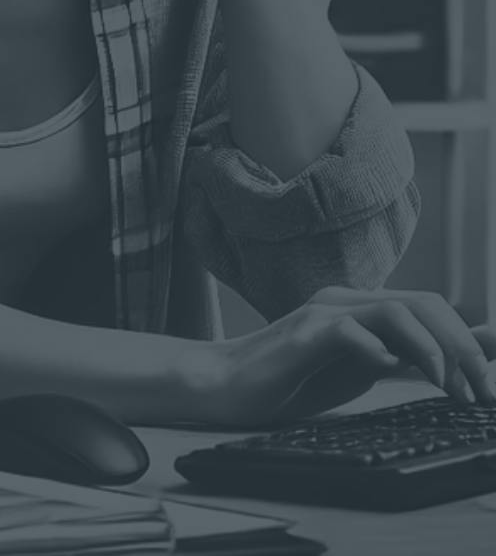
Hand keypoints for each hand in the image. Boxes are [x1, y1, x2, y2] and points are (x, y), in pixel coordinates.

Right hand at [178, 286, 495, 428]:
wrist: (223, 383)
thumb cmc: (288, 380)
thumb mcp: (360, 370)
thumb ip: (403, 358)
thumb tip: (462, 363)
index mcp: (362, 307)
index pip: (432, 308)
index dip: (471, 343)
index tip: (487, 386)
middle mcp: (346, 300)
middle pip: (426, 303)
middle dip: (464, 348)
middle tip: (478, 392)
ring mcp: (323, 311)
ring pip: (399, 310)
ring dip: (435, 351)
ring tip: (447, 388)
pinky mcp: (302, 332)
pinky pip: (352, 330)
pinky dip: (379, 351)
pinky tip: (385, 370)